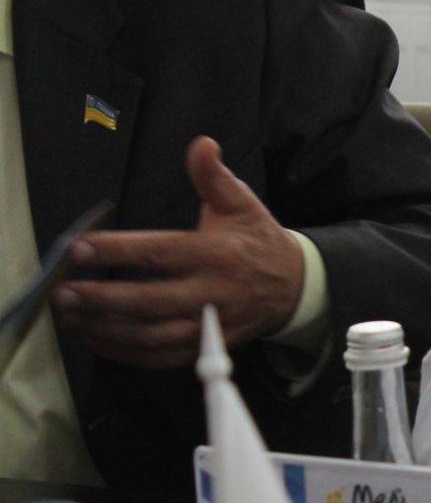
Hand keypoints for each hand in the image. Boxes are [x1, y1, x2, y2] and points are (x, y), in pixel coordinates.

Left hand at [53, 136, 305, 367]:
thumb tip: (201, 144)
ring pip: (152, 336)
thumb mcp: (242, 203)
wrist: (294, 287)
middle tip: (63, 292)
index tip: (79, 248)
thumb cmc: (258, 241)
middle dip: (103, 299)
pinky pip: (161, 357)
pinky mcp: (206, 347)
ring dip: (107, 329)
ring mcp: (210, 325)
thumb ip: (214, 177)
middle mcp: (213, 293)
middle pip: (150, 302)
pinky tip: (96, 338)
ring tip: (71, 316)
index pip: (160, 253)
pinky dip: (125, 353)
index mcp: (217, 254)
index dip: (118, 251)